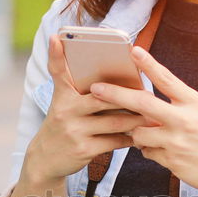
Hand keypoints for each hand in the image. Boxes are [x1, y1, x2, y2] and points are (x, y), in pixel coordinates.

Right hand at [23, 34, 147, 183]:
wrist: (45, 159)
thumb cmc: (63, 126)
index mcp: (62, 96)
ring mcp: (75, 131)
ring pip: (114, 121)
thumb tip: (110, 80)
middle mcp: (66, 111)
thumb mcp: (63, 104)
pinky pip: (114, 141)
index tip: (56, 37)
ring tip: (152, 117)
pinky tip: (138, 136)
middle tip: (149, 95)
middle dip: (128, 97)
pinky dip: (129, 138)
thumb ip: (79, 88)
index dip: (56, 54)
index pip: (58, 71)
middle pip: (102, 97)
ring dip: (135, 120)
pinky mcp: (84, 149)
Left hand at [89, 45, 197, 196]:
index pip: (167, 78)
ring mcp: (177, 142)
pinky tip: (165, 151)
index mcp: (195, 103)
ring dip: (137, 132)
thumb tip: (147, 109)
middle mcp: (185, 120)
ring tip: (151, 134)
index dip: (148, 64)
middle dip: (115, 94)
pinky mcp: (171, 161)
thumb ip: (178, 108)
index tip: (132, 50)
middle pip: (142, 103)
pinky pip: (147, 152)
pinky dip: (150, 150)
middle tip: (95, 89)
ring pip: (139, 132)